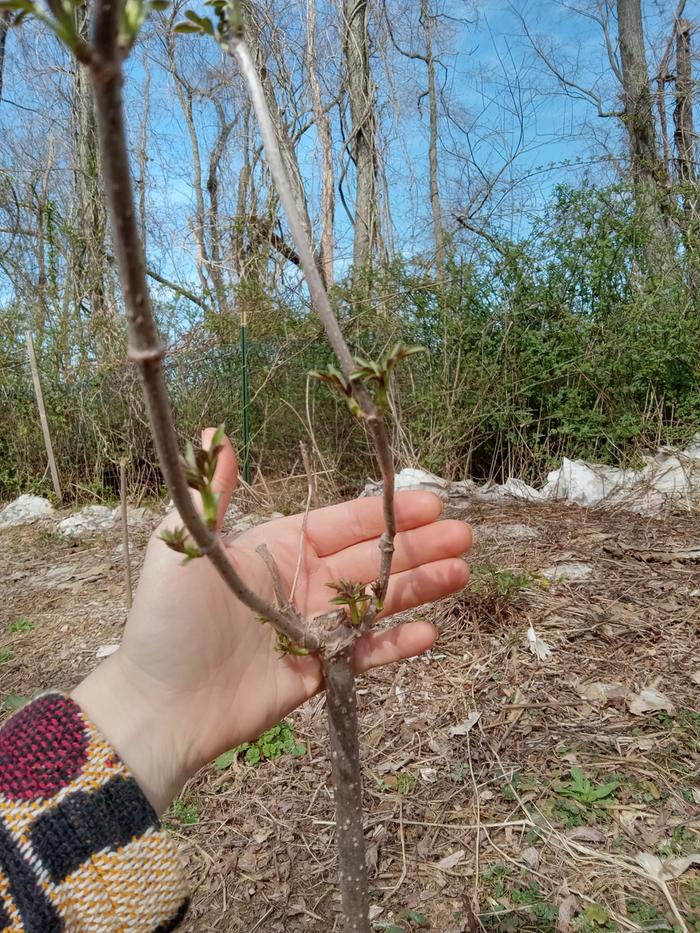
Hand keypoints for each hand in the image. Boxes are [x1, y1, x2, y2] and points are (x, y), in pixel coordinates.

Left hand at [73, 430, 471, 812]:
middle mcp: (302, 583)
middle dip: (418, 546)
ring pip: (378, 603)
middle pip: (372, 559)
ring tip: (463, 574)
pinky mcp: (319, 672)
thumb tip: (218, 434)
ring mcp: (314, 628)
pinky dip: (396, 645)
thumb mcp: (184, 547)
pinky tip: (430, 632)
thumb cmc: (167, 622)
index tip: (429, 502)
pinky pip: (366, 654)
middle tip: (464, 535)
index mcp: (277, 549)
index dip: (385, 514)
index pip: (343, 524)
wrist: (159, 703)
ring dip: (420, 588)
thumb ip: (213, 493)